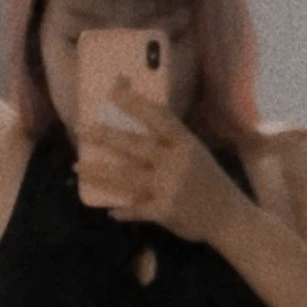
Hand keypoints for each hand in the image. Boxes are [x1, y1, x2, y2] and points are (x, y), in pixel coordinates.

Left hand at [76, 77, 242, 245]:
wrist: (230, 216)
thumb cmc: (209, 179)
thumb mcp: (195, 152)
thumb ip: (171, 140)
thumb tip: (139, 120)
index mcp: (185, 143)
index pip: (158, 117)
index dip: (135, 103)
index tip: (113, 90)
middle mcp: (175, 162)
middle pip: (134, 145)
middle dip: (105, 136)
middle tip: (81, 129)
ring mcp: (168, 188)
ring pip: (125, 177)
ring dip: (99, 172)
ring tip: (77, 167)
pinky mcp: (163, 212)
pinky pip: (136, 209)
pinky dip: (122, 210)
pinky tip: (109, 210)